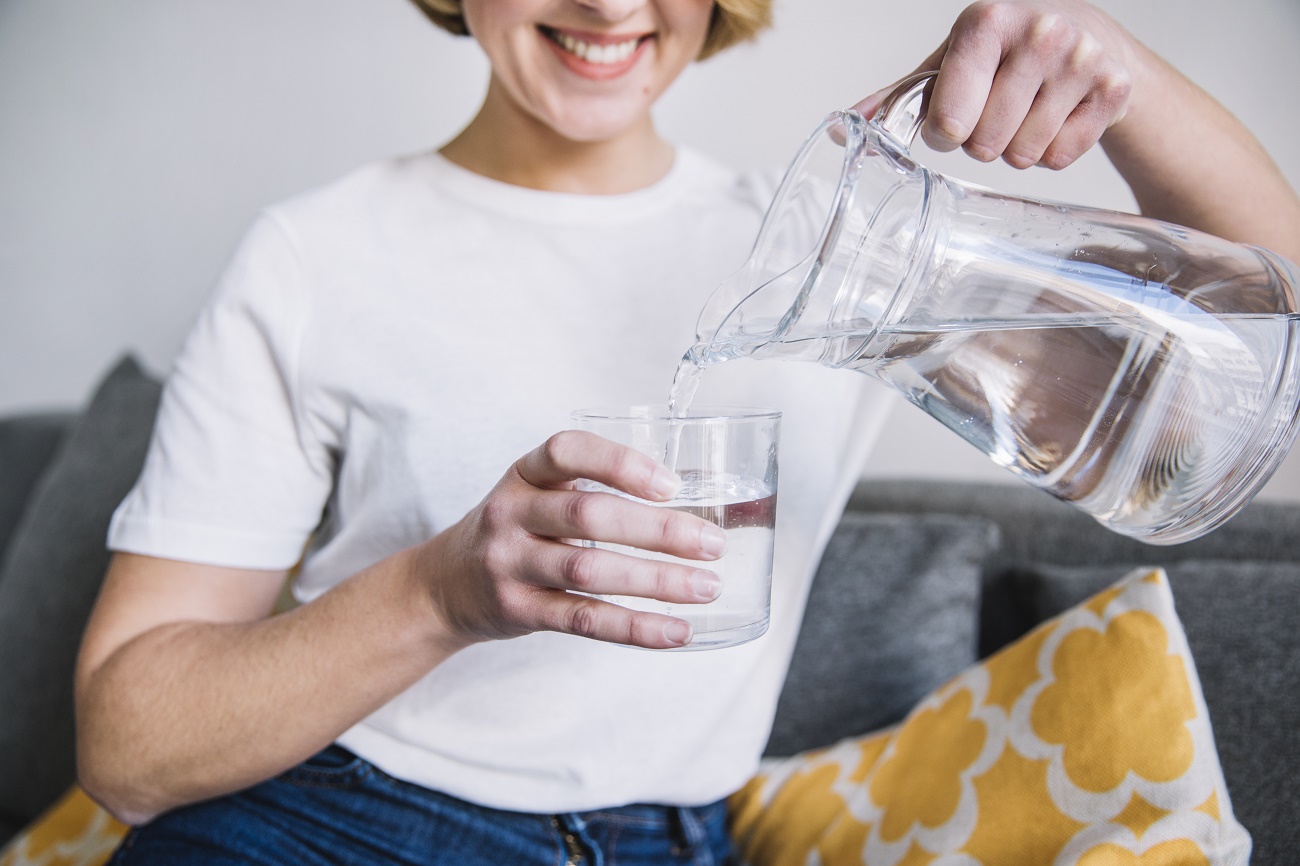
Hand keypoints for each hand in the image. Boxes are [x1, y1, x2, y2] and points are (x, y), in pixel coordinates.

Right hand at [412, 431, 726, 649]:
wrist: (443, 586)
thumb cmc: (515, 531)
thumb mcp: (537, 495)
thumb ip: (595, 492)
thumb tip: (695, 507)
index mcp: (524, 473)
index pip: (567, 451)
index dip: (620, 463)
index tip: (671, 484)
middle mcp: (511, 512)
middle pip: (588, 515)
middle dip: (658, 531)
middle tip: (713, 544)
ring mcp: (510, 563)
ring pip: (588, 571)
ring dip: (656, 581)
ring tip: (706, 586)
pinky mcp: (518, 609)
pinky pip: (582, 619)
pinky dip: (634, 627)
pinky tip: (676, 630)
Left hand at [854, 0, 1136, 169]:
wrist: (1088, 35)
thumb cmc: (1006, 49)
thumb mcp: (951, 61)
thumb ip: (900, 97)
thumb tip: (844, 128)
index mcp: (986, 23)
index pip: (950, 118)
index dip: (945, 133)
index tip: (952, 120)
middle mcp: (1038, 34)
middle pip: (985, 145)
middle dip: (982, 141)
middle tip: (995, 111)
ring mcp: (1080, 60)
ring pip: (1023, 155)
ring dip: (1016, 147)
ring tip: (1024, 112)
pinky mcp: (1112, 89)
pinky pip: (1060, 157)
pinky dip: (1052, 150)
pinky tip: (1055, 116)